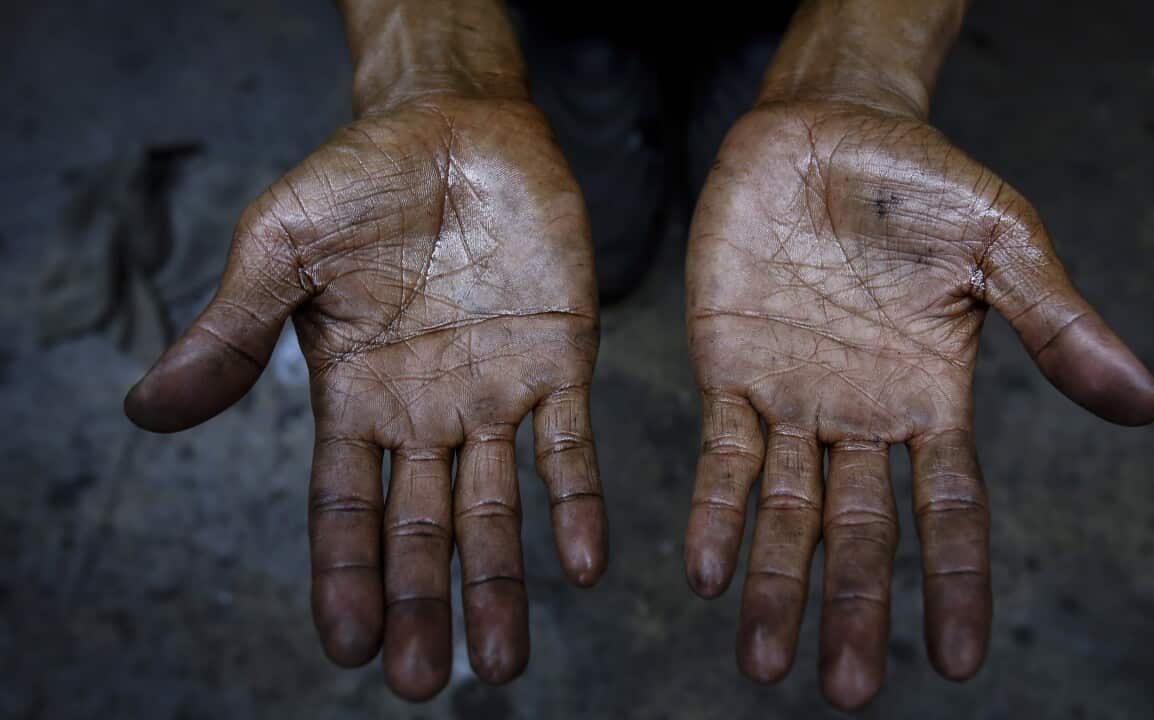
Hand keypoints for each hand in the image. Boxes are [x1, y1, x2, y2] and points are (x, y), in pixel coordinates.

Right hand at [124, 95, 605, 699]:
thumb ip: (230, 331)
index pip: (344, 508)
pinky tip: (585, 565)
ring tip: (505, 660)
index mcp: (354, 397)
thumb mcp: (280, 249)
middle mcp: (426, 413)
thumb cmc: (358, 179)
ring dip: (501, 582)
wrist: (456, 122)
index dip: (345, 576)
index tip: (347, 648)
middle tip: (426, 683)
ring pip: (497, 509)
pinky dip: (577, 504)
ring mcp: (495, 394)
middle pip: (420, 529)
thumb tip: (145, 412)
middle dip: (421, 604)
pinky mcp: (560, 362)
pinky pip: (570, 447)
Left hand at [684, 102, 1153, 707]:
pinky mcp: (729, 369)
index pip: (951, 511)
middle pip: (862, 533)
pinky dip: (716, 511)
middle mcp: (862, 416)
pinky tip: (707, 572)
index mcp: (933, 398)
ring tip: (761, 663)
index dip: (954, 585)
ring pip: (786, 511)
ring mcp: (793, 398)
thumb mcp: (1001, 245)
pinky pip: (723, 455)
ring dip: (776, 584)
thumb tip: (1147, 404)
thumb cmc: (921, 181)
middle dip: (854, 608)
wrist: (822, 127)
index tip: (956, 661)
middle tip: (846, 691)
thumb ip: (1056, 323)